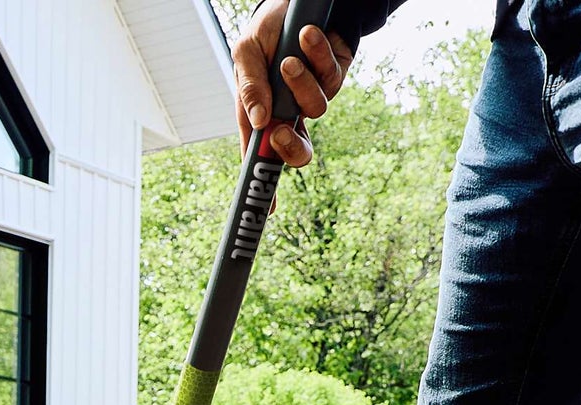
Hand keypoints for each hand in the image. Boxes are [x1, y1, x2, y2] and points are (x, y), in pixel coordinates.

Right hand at [233, 0, 353, 166]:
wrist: (297, 0)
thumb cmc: (268, 29)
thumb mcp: (246, 52)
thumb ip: (249, 87)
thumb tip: (258, 122)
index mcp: (262, 113)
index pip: (263, 155)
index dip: (267, 182)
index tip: (268, 208)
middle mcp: (289, 111)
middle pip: (299, 152)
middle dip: (291, 148)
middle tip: (281, 133)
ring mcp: (313, 96)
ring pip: (315, 111)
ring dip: (300, 84)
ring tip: (289, 59)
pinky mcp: (334, 76)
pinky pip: (330, 78)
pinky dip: (316, 55)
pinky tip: (308, 35)